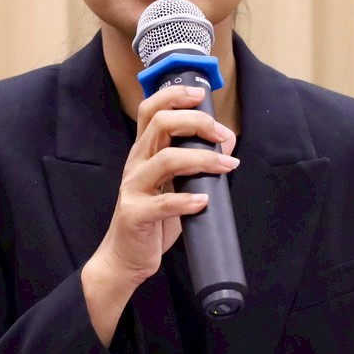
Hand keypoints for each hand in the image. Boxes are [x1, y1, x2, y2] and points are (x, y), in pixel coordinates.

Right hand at [81, 84, 236, 341]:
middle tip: (224, 137)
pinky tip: (204, 201)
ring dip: (203, 159)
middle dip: (198, 123)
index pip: (151, 110)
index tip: (201, 95)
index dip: (174, 95)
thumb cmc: (153, 219)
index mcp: (143, 152)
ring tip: (227, 167)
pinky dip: (187, 200)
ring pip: (166, 159)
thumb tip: (226, 147)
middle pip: (161, 124)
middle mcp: (136, 164)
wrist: (126, 258)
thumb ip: (193, 164)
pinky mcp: (136, 215)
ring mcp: (133, 188)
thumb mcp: (173, 185)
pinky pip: (163, 203)